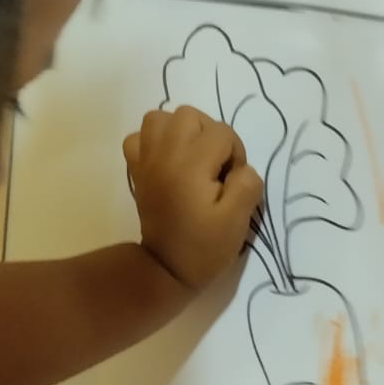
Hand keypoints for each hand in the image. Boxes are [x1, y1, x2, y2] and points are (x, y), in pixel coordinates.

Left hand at [123, 106, 263, 291]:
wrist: (165, 269)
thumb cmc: (205, 247)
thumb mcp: (238, 220)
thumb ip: (246, 184)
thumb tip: (241, 167)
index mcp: (191, 165)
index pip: (222, 133)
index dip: (235, 154)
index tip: (231, 183)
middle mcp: (165, 154)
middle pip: (189, 115)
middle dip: (209, 134)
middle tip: (215, 167)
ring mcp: (147, 160)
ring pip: (160, 118)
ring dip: (180, 131)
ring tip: (191, 157)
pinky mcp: (137, 170)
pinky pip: (139, 137)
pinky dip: (154, 141)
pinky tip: (167, 160)